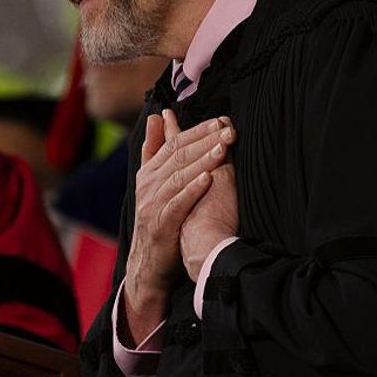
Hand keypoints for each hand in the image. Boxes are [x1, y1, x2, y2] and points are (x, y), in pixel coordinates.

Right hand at [124, 110, 234, 342]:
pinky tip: (208, 179)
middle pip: (178, 156)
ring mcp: (154, 204)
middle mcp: (149, 185)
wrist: (148, 261)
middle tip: (228, 130)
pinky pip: (178, 203)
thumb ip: (154, 148)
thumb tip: (158, 115)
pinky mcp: (162, 224)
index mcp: (149, 172)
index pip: (174, 143)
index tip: (219, 120)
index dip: (197, 130)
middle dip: (204, 140)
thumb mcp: (153, 180)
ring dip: (202, 161)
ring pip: (179, 176)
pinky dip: (192, 190)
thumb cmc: (158, 217)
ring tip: (222, 148)